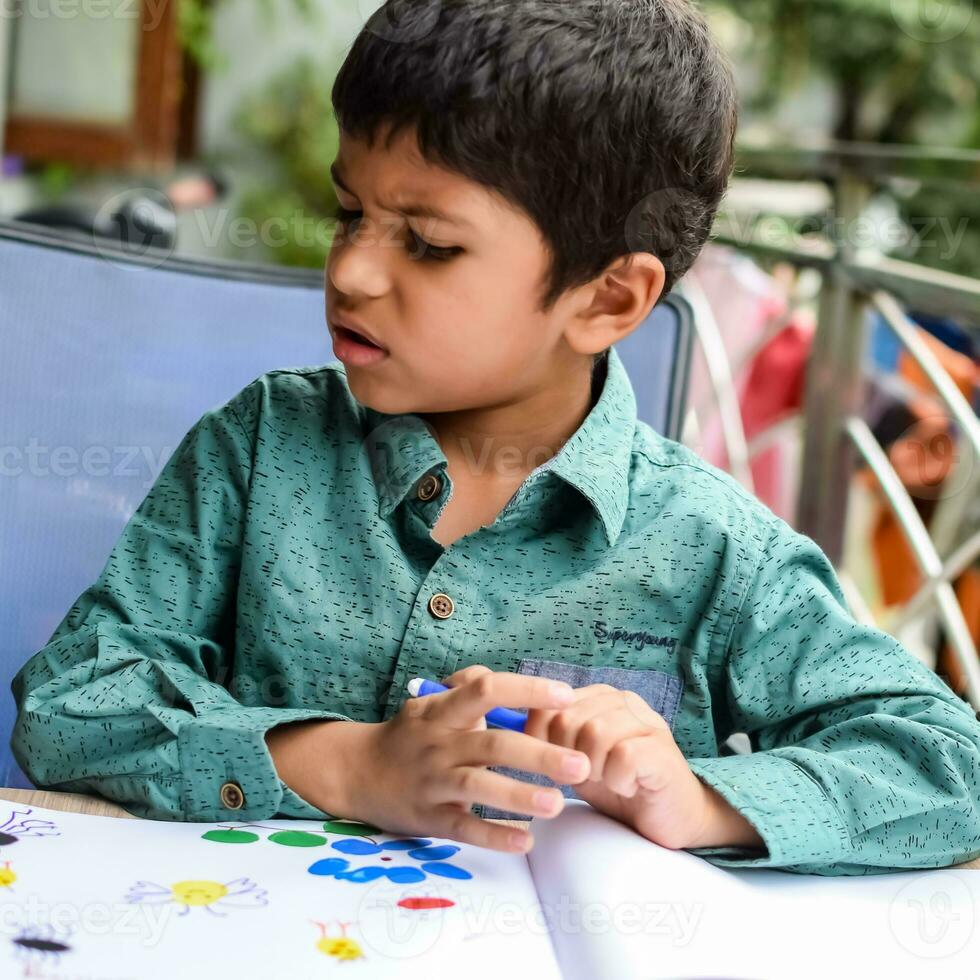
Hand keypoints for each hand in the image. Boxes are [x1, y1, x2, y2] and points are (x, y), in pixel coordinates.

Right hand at [345, 666, 591, 852]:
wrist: (356, 771)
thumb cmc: (410, 734)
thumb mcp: (432, 701)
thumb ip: (470, 685)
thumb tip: (513, 682)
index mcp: (443, 709)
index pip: (485, 689)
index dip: (526, 690)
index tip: (566, 696)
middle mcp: (438, 742)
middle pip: (492, 744)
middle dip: (539, 754)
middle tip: (580, 765)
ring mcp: (432, 780)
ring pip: (477, 786)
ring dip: (519, 795)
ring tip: (557, 804)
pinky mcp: (427, 817)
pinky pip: (463, 827)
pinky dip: (493, 835)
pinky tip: (524, 841)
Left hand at [524, 683, 763, 850]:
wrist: (667, 816)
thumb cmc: (617, 785)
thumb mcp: (574, 757)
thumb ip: (547, 735)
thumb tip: (494, 708)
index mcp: (598, 697)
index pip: (547, 705)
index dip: (541, 740)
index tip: (557, 763)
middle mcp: (622, 700)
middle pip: (568, 719)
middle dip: (567, 757)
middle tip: (589, 776)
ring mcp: (646, 722)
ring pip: (595, 734)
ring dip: (594, 770)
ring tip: (608, 780)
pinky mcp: (662, 751)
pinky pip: (622, 757)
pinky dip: (617, 780)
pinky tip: (627, 787)